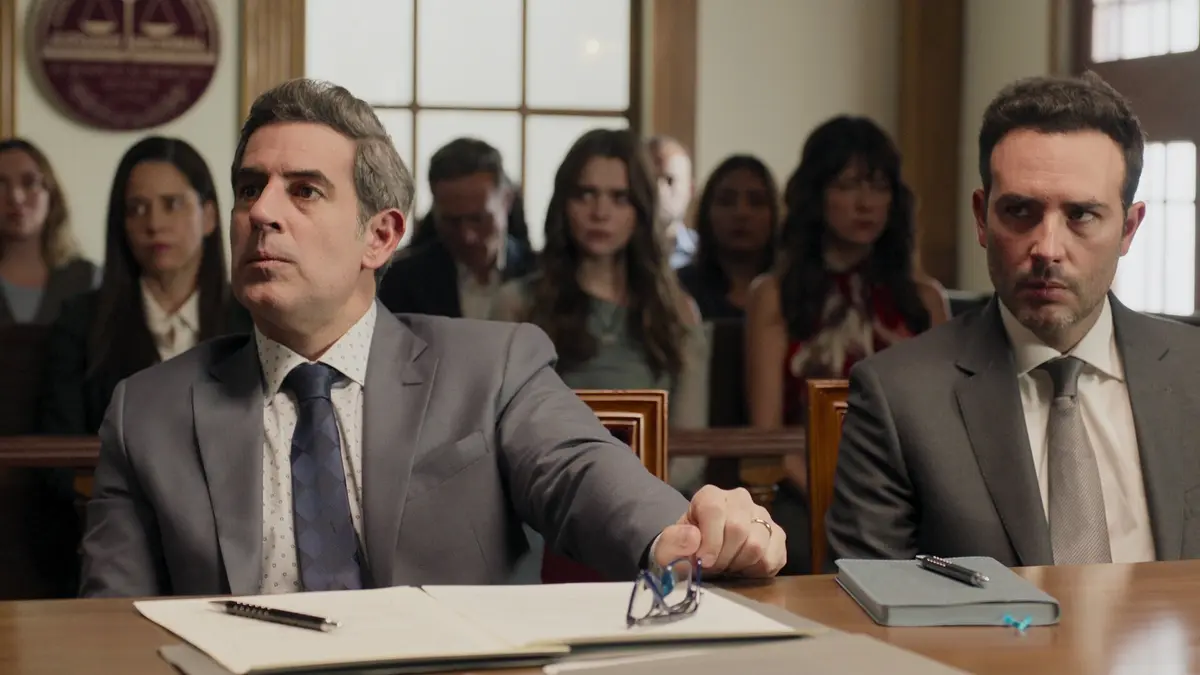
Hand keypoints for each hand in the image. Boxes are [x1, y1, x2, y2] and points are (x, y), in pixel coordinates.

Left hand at [653, 486, 784, 576]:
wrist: (701, 557)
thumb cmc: (684, 551)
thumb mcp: (668, 549)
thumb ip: (673, 542)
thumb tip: (693, 537)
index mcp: (710, 496)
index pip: (715, 511)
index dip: (710, 541)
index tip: (703, 562)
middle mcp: (739, 500)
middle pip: (738, 529)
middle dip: (723, 557)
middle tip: (713, 567)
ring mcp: (762, 516)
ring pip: (757, 545)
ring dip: (739, 565)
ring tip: (727, 566)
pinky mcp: (777, 536)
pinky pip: (774, 558)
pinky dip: (757, 571)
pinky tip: (743, 569)